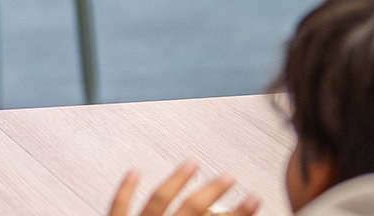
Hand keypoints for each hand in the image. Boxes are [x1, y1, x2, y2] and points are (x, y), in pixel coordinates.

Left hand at [109, 164, 258, 215]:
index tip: (255, 198)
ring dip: (177, 179)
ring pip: (159, 201)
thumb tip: (218, 213)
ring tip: (192, 162)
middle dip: (213, 190)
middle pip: (192, 208)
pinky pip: (118, 208)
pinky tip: (135, 171)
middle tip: (230, 176)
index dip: (240, 211)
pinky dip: (125, 189)